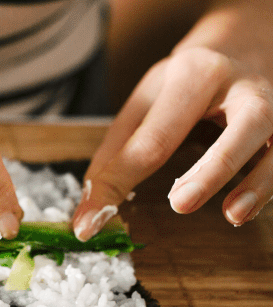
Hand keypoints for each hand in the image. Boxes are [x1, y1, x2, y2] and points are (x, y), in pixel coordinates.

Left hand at [74, 40, 272, 239]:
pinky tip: (244, 210)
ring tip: (233, 214)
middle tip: (180, 203)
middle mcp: (242, 86)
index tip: (87, 225)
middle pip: (241, 125)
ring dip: (257, 182)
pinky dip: (266, 187)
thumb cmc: (186, 83)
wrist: (243, 45)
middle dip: (211, 169)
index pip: (153, 137)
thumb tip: (90, 205)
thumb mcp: (145, 102)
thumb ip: (117, 151)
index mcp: (193, 75)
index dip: (116, 184)